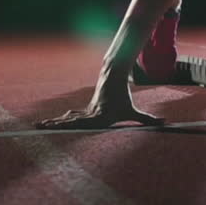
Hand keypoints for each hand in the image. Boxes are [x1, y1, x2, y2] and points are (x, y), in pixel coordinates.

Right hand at [35, 93, 165, 129]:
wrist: (113, 77)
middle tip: (40, 126)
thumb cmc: (123, 97)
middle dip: (55, 125)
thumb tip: (165, 123)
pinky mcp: (86, 111)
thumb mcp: (134, 111)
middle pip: (69, 121)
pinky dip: (62, 121)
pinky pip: (72, 117)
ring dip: (54, 123)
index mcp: (97, 117)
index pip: (80, 123)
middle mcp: (88, 114)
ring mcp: (85, 112)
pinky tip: (55, 122)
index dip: (69, 125)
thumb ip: (147, 119)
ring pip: (68, 119)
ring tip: (40, 126)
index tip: (59, 127)